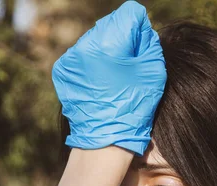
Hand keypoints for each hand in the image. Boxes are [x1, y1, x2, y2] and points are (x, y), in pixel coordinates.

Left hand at [52, 1, 166, 155]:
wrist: (104, 140)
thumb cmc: (134, 107)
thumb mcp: (153, 71)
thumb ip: (149, 42)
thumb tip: (140, 28)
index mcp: (109, 42)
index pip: (130, 13)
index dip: (141, 29)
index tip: (141, 50)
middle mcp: (85, 44)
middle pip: (111, 24)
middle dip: (123, 39)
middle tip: (129, 66)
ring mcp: (71, 57)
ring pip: (96, 39)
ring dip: (107, 50)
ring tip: (114, 77)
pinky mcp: (63, 70)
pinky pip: (83, 55)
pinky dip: (94, 63)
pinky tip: (101, 83)